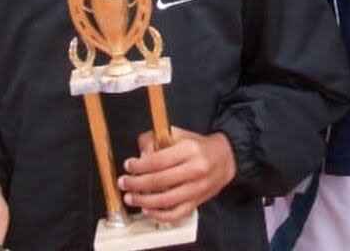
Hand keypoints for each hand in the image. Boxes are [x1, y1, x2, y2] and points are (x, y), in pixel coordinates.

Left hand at [119, 128, 236, 223]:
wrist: (226, 159)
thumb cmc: (199, 146)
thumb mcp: (181, 135)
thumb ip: (159, 139)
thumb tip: (140, 150)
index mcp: (190, 149)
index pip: (159, 160)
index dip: (140, 165)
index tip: (128, 165)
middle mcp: (195, 169)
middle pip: (159, 181)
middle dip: (137, 183)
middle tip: (124, 182)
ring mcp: (197, 189)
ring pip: (166, 200)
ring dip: (143, 201)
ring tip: (130, 197)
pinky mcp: (197, 202)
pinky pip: (176, 213)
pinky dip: (159, 215)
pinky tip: (147, 210)